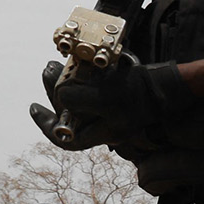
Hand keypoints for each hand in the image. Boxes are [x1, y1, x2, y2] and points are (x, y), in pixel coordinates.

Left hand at [29, 58, 190, 149]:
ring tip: (55, 65)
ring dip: (65, 82)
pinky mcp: (117, 96)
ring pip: (80, 101)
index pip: (67, 139)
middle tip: (47, 71)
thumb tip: (59, 95)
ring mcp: (112, 111)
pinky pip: (92, 90)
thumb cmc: (139, 95)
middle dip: (55, 93)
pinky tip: (77, 65)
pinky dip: (81, 78)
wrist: (169, 84)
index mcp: (101, 132)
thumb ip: (78, 99)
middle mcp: (105, 124)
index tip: (34, 107)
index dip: (47, 126)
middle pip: (70, 115)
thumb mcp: (107, 98)